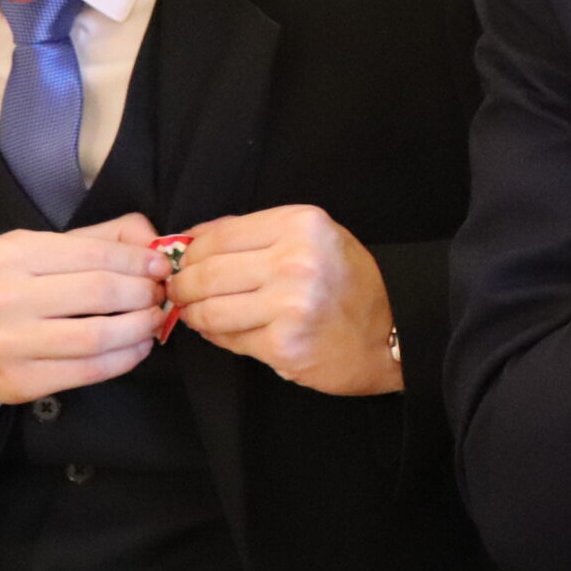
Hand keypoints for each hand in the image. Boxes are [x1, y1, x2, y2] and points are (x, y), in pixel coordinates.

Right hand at [0, 213, 167, 404]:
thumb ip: (100, 239)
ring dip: (140, 328)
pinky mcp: (19, 381)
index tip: (162, 268)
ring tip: (153, 321)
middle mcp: (5, 296)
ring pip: (97, 336)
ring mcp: (9, 342)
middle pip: (100, 293)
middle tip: (160, 295)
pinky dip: (124, 359)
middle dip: (143, 293)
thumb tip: (155, 241)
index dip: (139, 261)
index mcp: (13, 253)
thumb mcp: (41, 250)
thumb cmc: (7, 288)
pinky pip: (88, 371)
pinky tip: (137, 347)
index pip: (95, 254)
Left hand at [165, 205, 400, 396]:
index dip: (189, 253)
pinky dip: (216, 336)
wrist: (392, 333)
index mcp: (302, 225)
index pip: (219, 235)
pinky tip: (221, 331)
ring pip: (210, 310)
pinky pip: (229, 339)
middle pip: (207, 272)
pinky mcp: (284, 345)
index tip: (180, 263)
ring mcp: (291, 305)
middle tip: (177, 292)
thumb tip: (191, 239)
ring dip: (193, 314)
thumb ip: (256, 233)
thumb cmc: (349, 283)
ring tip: (194, 313)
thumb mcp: (314, 238)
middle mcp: (297, 261)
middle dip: (182, 286)